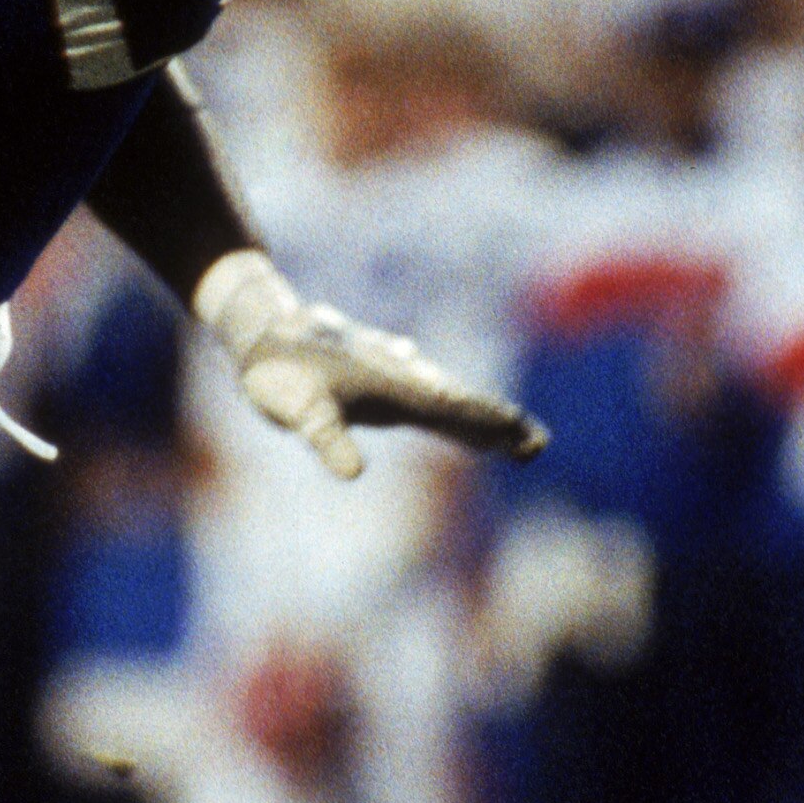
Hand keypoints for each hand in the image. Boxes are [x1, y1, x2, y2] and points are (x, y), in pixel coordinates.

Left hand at [194, 251, 550, 481]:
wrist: (265, 329)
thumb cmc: (281, 373)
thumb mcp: (300, 413)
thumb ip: (327, 440)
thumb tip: (353, 473)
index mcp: (396, 388)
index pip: (455, 411)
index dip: (491, 426)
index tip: (527, 438)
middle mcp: (403, 379)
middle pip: (463, 404)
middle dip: (500, 425)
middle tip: (538, 444)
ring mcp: (394, 376)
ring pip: (448, 398)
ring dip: (479, 417)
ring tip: (512, 435)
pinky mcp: (379, 378)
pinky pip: (425, 396)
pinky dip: (448, 409)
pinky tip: (454, 410)